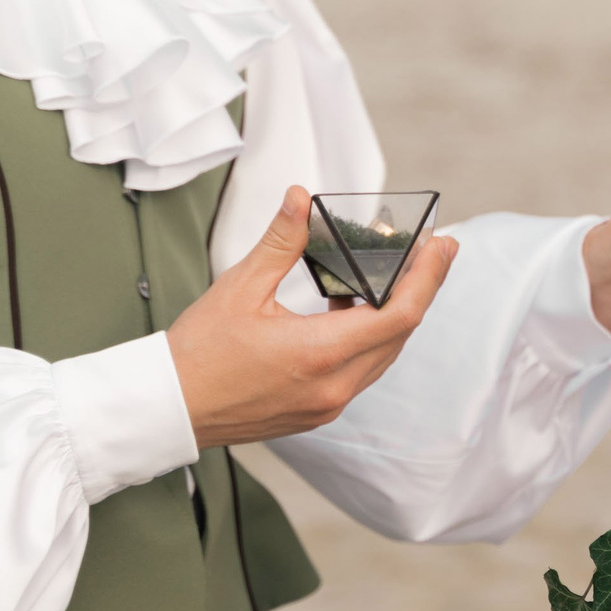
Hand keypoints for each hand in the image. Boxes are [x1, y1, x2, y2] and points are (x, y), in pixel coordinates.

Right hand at [167, 186, 458, 446]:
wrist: (168, 410)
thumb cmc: (198, 353)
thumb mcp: (239, 288)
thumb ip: (281, 242)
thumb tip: (302, 199)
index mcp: (318, 354)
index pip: (399, 314)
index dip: (428, 277)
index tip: (443, 244)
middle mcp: (333, 387)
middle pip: (400, 333)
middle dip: (420, 287)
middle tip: (430, 248)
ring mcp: (328, 405)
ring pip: (384, 353)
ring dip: (397, 313)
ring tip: (398, 271)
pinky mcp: (318, 412)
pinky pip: (361, 369)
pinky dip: (370, 335)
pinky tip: (356, 306)